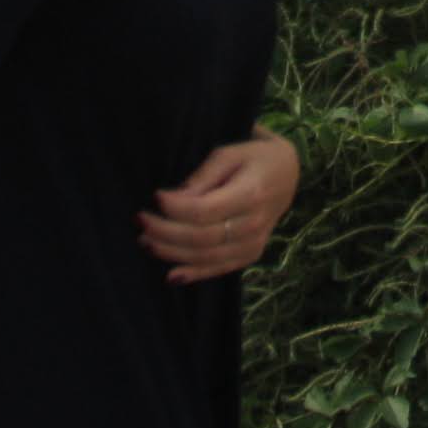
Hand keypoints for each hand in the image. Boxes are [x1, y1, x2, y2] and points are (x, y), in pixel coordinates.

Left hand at [137, 127, 301, 283]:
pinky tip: (171, 275)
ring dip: (172, 253)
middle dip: (165, 232)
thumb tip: (173, 198)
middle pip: (201, 237)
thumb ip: (203, 176)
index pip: (204, 210)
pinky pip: (219, 269)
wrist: (287, 175)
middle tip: (140, 220)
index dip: (175, 208)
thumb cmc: (254, 157)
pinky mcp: (251, 255)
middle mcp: (254, 224)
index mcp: (251, 193)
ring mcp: (254, 243)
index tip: (155, 196)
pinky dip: (194, 274)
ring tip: (145, 241)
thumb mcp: (231, 153)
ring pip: (206, 256)